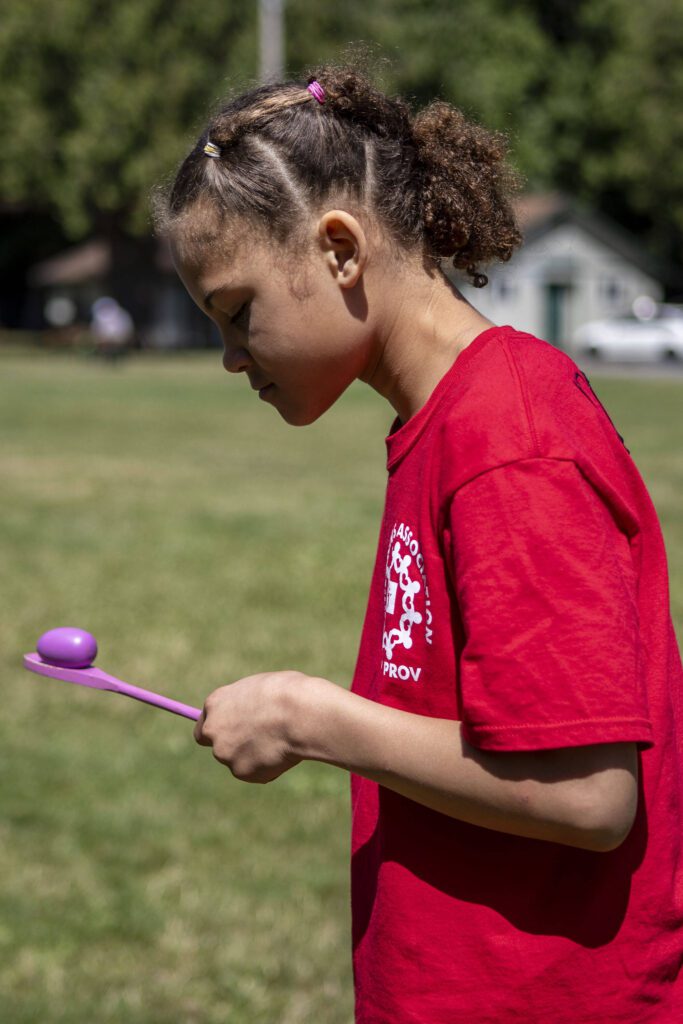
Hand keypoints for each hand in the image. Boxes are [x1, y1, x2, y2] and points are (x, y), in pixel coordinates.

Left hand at [193, 671, 311, 782]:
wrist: (300, 714)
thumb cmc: (288, 693)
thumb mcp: (261, 690)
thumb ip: (247, 706)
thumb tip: (251, 716)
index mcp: (216, 702)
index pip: (205, 723)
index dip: (221, 729)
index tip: (234, 733)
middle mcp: (214, 729)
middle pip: (217, 746)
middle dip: (234, 747)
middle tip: (258, 744)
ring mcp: (225, 753)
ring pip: (240, 760)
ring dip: (255, 756)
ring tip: (282, 741)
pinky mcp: (241, 772)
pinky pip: (257, 772)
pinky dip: (270, 767)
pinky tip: (284, 752)